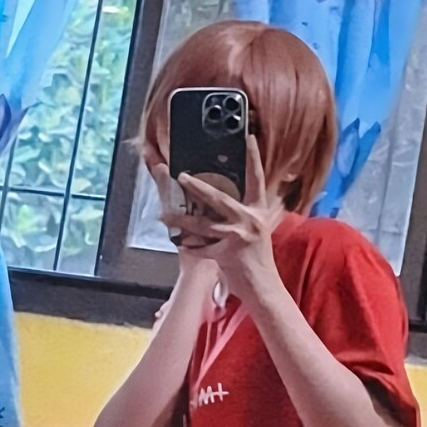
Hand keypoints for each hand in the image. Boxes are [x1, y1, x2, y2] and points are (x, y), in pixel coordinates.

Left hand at [175, 137, 283, 302]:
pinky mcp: (226, 253)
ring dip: (180, 220)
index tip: (249, 139)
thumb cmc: (257, 259)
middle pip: (218, 198)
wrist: (262, 287)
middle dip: (197, 187)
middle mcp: (249, 220)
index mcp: (258, 211)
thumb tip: (222, 198)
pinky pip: (201, 246)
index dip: (254, 158)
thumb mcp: (256, 230)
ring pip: (202, 224)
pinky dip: (188, 245)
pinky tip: (177, 242)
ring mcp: (237, 237)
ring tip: (164, 215)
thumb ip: (244, 213)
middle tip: (181, 176)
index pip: (256, 179)